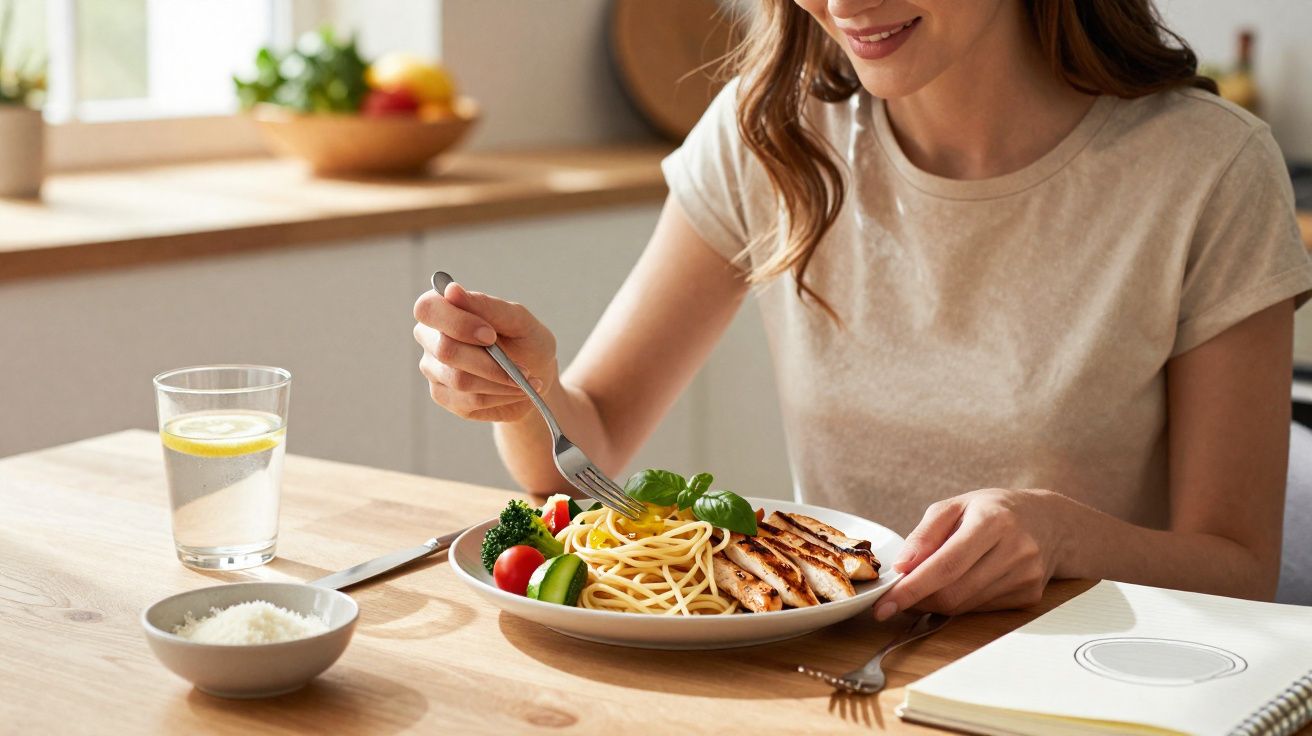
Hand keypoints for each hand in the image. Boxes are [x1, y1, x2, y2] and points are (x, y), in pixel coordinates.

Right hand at [413, 281, 557, 422]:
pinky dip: (500, 395)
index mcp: (444, 309)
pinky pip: (469, 400)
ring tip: (526, 379)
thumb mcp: (518, 321)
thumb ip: (487, 306)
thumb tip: (451, 290)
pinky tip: (516, 390)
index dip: (457, 322)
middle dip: (489, 362)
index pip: (427, 308)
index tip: (490, 334)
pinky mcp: (444, 396)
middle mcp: (431, 338)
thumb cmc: (525, 342)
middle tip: (522, 367)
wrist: (535, 377)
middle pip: (445, 350)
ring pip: (460, 380)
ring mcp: (434, 370)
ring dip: (501, 381)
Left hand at [874, 489, 1067, 620]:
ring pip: (965, 606)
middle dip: (919, 599)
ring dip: (937, 602)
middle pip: (954, 593)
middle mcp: (1015, 551)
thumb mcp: (954, 506)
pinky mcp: (1029, 596)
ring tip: (928, 584)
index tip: (884, 604)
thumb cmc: (994, 510)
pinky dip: (960, 603)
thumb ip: (925, 535)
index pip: (945, 566)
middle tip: (898, 597)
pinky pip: (980, 610)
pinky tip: (960, 584)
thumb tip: (902, 567)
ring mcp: (1026, 577)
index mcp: (993, 522)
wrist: (1049, 521)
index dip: (912, 589)